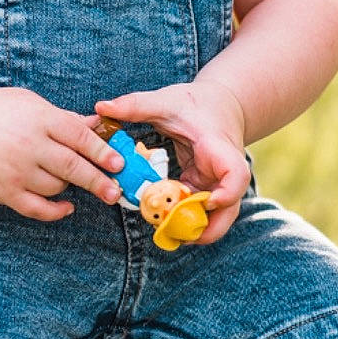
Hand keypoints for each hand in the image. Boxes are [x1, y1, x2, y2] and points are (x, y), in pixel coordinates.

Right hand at [0, 88, 124, 222]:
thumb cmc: (0, 112)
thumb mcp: (33, 104)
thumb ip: (66, 119)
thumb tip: (100, 125)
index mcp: (39, 119)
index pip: (78, 137)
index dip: (101, 151)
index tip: (119, 164)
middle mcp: (28, 145)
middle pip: (71, 167)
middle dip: (98, 180)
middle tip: (116, 190)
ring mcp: (16, 170)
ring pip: (56, 187)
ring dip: (70, 185)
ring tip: (66, 175)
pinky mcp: (5, 191)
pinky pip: (37, 209)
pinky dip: (55, 211)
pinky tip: (67, 206)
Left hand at [93, 80, 249, 245]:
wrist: (221, 105)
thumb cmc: (194, 103)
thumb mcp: (165, 101)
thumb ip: (135, 105)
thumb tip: (102, 107)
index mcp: (217, 147)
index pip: (235, 174)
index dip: (226, 194)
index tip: (207, 203)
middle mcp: (224, 170)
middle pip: (230, 207)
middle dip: (211, 228)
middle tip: (182, 238)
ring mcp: (218, 183)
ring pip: (218, 215)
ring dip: (196, 229)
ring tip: (168, 236)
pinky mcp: (207, 189)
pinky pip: (201, 211)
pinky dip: (186, 220)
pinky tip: (164, 225)